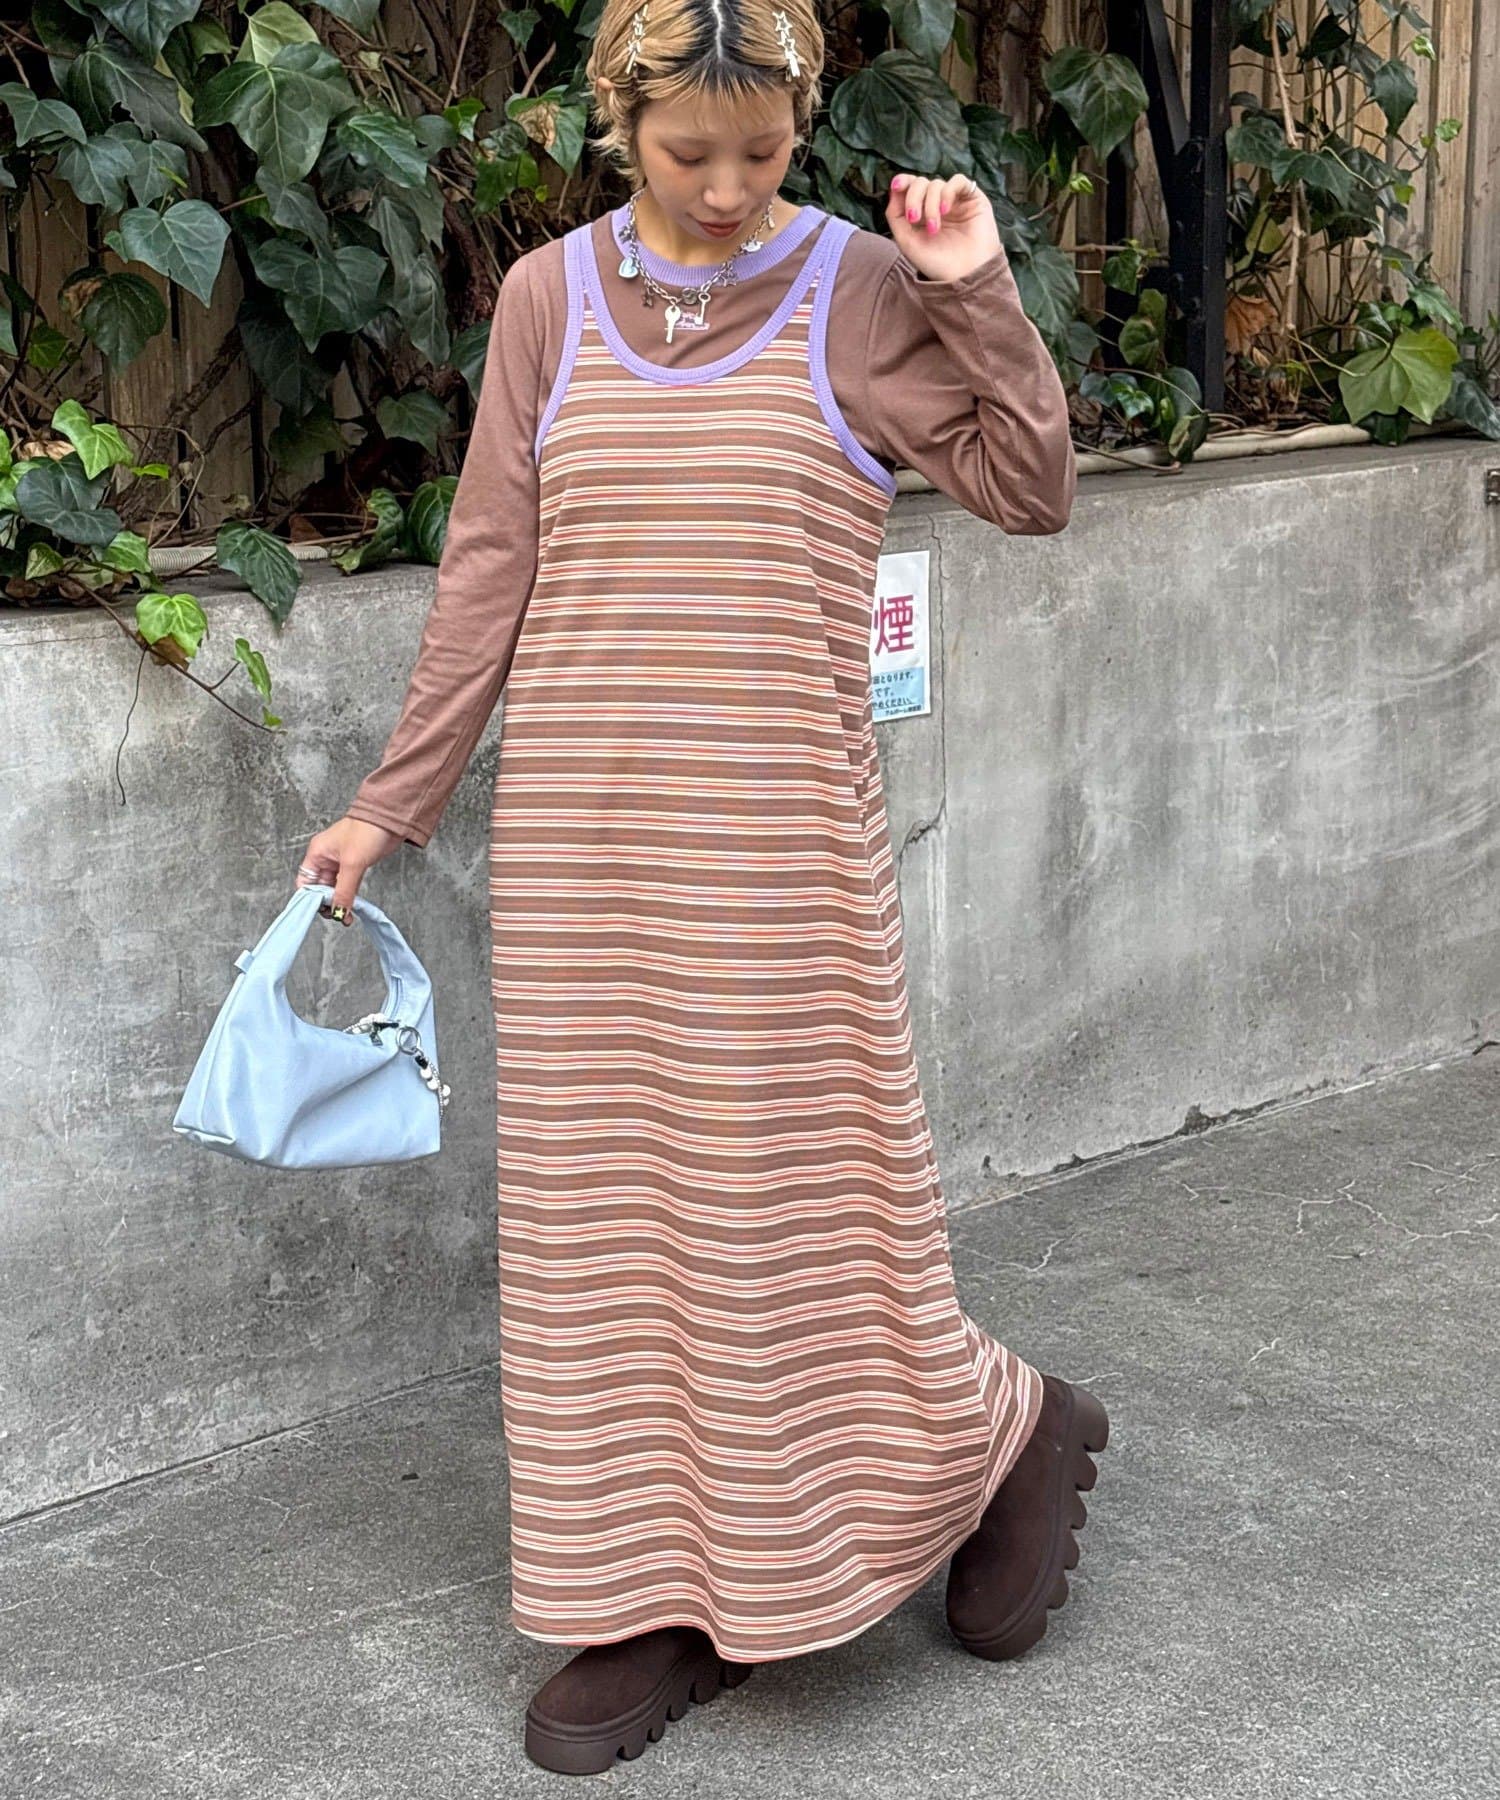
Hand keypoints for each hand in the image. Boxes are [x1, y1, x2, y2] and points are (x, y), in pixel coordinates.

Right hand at [295, 816, 403, 925]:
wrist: (390, 819)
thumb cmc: (367, 829)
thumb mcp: (352, 864)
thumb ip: (344, 890)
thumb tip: (338, 911)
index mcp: (318, 853)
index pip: (305, 882)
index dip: (311, 898)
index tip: (322, 911)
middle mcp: (327, 858)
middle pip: (320, 888)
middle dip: (328, 903)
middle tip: (338, 916)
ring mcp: (341, 862)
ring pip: (335, 888)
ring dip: (340, 902)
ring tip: (346, 917)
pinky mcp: (356, 864)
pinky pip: (348, 885)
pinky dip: (349, 896)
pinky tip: (352, 907)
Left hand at [886, 172, 1003, 283]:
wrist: (965, 276)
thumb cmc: (936, 264)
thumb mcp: (907, 242)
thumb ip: (895, 215)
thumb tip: (894, 189)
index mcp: (922, 214)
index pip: (910, 187)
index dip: (902, 182)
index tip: (896, 186)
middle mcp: (937, 205)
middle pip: (920, 183)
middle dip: (913, 197)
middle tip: (914, 219)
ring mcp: (955, 201)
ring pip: (936, 184)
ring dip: (930, 204)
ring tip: (933, 228)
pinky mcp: (973, 199)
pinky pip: (958, 180)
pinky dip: (948, 191)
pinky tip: (946, 210)